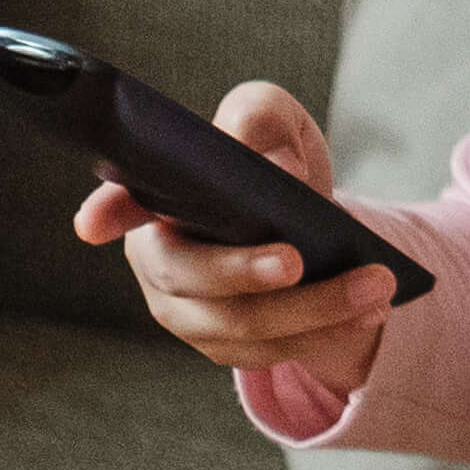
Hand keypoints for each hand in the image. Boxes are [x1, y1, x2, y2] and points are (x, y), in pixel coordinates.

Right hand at [73, 79, 394, 397]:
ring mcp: (189, 311)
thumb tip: (276, 165)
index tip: (93, 224)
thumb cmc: (273, 163)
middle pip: (191, 276)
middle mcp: (159, 261)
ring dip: (314, 308)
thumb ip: (261, 120)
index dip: (106, 213)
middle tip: (299, 259)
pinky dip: (327, 331)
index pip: (118, 205)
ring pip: (241, 324)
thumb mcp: (274, 124)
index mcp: (155, 200)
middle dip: (246, 272)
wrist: (307, 223)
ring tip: (376, 284)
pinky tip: (370, 309)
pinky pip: (273, 349)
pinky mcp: (227, 343)